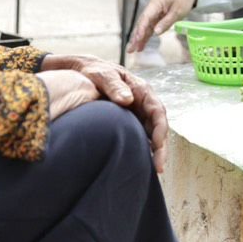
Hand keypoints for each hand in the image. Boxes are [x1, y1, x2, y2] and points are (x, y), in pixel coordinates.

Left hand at [41, 54, 172, 171]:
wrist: (81, 71)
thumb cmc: (93, 70)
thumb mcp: (102, 75)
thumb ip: (114, 86)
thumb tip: (128, 100)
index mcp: (141, 89)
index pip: (157, 112)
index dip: (160, 130)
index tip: (157, 147)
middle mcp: (143, 102)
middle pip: (158, 126)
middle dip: (160, 147)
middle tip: (158, 168)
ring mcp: (137, 111)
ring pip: (150, 132)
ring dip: (153, 150)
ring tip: (152, 170)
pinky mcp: (129, 119)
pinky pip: (139, 134)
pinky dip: (142, 147)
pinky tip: (138, 162)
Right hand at [130, 0, 198, 55]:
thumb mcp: (177, 11)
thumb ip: (166, 22)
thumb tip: (156, 33)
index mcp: (155, 4)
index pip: (145, 17)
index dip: (141, 29)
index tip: (137, 39)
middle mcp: (151, 9)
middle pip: (141, 24)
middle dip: (135, 37)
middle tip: (130, 49)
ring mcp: (153, 14)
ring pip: (144, 28)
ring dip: (138, 39)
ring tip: (132, 50)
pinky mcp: (156, 18)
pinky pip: (149, 29)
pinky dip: (145, 37)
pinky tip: (141, 46)